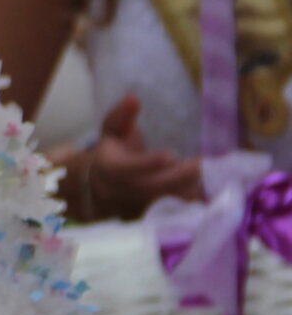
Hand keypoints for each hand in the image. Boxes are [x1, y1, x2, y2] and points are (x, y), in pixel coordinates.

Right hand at [68, 94, 203, 221]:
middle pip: (154, 187)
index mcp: (111, 168)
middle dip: (180, 176)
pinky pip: (175, 212)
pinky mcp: (152, 217)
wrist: (102, 189)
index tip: (170, 155)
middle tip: (204, 163)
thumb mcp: (111, 132)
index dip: (148, 164)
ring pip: (167, 201)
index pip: (128, 168)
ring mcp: (138, 207)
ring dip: (190, 189)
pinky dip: (192, 202)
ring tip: (211, 174)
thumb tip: (133, 97)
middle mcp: (124, 191)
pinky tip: (209, 190)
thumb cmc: (112, 154)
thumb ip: (122, 116)